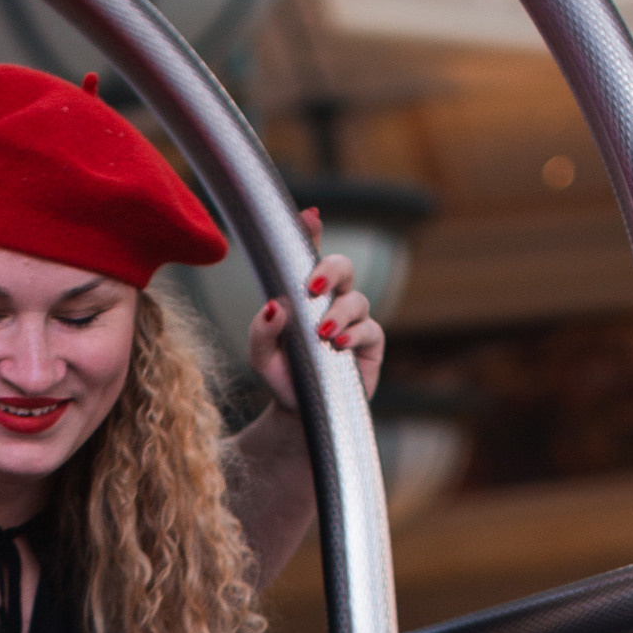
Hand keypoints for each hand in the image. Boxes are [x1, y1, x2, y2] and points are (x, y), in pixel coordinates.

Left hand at [247, 207, 384, 414]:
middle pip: (343, 266)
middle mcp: (333, 301)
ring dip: (339, 312)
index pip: (309, 256)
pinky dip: (353, 335)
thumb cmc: (282, 376)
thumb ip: (262, 330)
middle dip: (330, 268)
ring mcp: (354, 322)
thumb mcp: (261, 356)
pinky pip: (370, 330)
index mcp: (305, 295)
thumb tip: (276, 305)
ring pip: (356, 299)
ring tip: (321, 333)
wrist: (300, 416)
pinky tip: (337, 345)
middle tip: (313, 286)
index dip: (311, 232)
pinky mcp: (371, 346)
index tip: (309, 216)